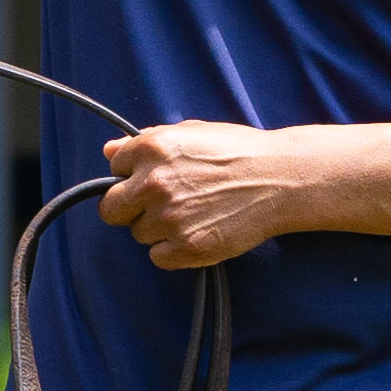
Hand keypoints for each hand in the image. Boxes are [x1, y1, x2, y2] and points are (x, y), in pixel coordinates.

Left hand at [98, 120, 325, 270]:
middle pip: (111, 210)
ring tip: (191, 214)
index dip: (130, 175)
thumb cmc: (239, 151)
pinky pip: (158, 257)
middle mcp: (153, 183)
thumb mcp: (190, 132)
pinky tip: (195, 233)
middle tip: (156, 205)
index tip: (149, 178)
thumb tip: (109, 150)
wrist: (281, 179)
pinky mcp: (187, 247)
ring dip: (157, 228)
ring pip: (138, 234)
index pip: (113, 168)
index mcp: (151, 149)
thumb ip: (145, 142)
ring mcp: (169, 218)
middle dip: (129, 208)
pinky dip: (172, 251)